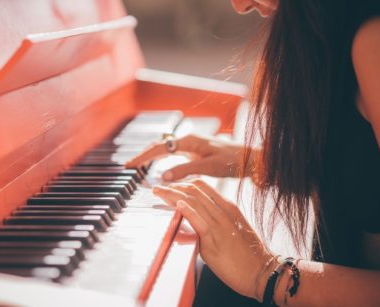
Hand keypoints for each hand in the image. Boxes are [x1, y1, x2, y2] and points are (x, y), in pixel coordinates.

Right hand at [126, 134, 245, 180]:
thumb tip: (162, 176)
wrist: (250, 160)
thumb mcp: (209, 167)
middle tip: (129, 165)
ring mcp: (192, 146)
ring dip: (152, 156)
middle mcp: (189, 141)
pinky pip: (174, 154)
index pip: (160, 147)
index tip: (130, 165)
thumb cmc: (233, 161)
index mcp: (190, 141)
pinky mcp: (196, 153)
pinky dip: (162, 159)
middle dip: (143, 154)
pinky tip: (159, 166)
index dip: (143, 156)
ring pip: (166, 149)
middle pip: (160, 145)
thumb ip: (185, 170)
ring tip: (138, 165)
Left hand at [153, 179, 270, 298]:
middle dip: (173, 186)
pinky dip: (187, 211)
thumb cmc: (248, 255)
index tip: (170, 186)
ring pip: (193, 201)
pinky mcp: (215, 240)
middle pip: (194, 190)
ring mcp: (220, 225)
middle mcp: (224, 212)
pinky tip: (177, 204)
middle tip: (158, 188)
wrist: (262, 272)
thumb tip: (192, 223)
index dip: (183, 183)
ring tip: (158, 192)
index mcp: (228, 207)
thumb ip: (214, 222)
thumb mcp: (233, 230)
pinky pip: (199, 221)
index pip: (202, 186)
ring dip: (172, 195)